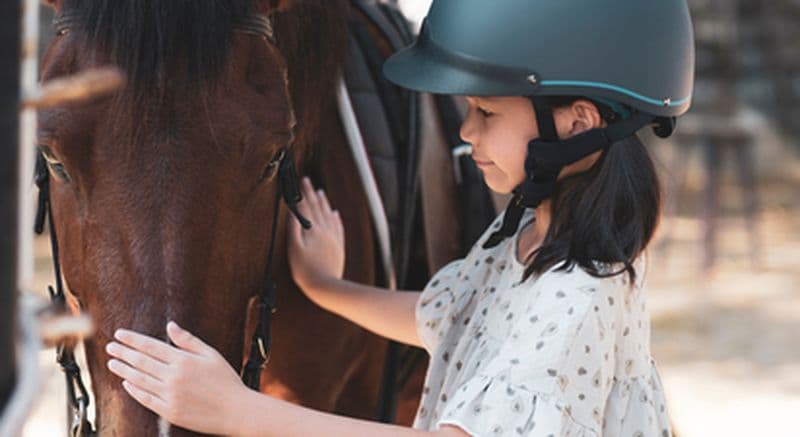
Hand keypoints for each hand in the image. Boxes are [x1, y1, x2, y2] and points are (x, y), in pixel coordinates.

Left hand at [106, 321, 247, 434]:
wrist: (235, 411)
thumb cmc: (226, 380)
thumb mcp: (211, 354)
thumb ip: (188, 340)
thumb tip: (171, 325)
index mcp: (184, 360)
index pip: (151, 346)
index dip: (133, 339)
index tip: (119, 334)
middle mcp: (174, 377)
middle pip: (141, 362)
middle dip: (123, 352)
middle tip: (110, 346)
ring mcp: (170, 395)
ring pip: (140, 380)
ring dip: (124, 370)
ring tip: (113, 363)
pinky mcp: (169, 411)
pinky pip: (146, 399)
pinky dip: (134, 390)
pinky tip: (126, 383)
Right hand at [287, 177, 345, 293]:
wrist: (325, 286)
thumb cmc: (305, 270)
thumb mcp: (294, 249)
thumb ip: (293, 229)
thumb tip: (292, 212)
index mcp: (313, 230)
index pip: (307, 207)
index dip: (303, 193)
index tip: (302, 181)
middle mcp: (325, 231)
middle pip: (318, 208)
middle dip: (312, 193)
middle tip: (308, 182)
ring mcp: (333, 238)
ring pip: (329, 215)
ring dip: (324, 202)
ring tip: (321, 192)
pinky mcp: (338, 247)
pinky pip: (338, 227)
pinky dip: (336, 218)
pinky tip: (335, 214)